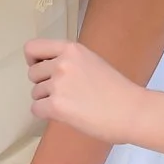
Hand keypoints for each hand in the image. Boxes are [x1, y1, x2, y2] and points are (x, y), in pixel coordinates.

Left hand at [26, 38, 142, 144]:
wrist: (131, 110)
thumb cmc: (117, 89)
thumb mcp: (92, 62)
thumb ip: (70, 61)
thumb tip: (49, 71)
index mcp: (72, 49)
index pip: (33, 47)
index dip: (33, 60)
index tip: (42, 69)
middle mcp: (62, 63)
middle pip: (32, 73)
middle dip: (43, 84)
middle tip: (64, 93)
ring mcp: (58, 84)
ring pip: (35, 93)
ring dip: (47, 100)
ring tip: (70, 105)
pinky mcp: (56, 105)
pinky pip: (36, 109)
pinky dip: (46, 114)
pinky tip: (64, 115)